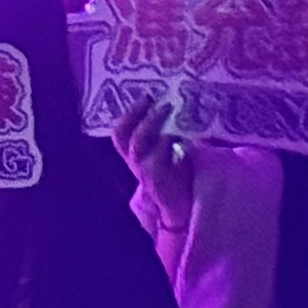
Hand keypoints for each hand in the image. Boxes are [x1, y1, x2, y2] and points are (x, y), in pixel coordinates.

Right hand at [118, 98, 194, 222]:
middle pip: (122, 134)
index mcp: (135, 155)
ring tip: (166, 108)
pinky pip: (155, 158)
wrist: (180, 211)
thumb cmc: (177, 181)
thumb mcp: (170, 156)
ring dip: (150, 122)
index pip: (121, 132)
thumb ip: (169, 139)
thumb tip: (185, 114)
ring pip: (137, 143)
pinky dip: (165, 144)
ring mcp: (143, 171)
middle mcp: (135, 161)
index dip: (129, 113)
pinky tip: (179, 136)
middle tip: (151, 97)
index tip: (146, 96)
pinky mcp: (156, 180)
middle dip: (134, 114)